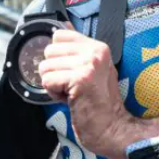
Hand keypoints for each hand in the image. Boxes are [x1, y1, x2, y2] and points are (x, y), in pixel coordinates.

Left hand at [39, 30, 158, 158]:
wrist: (114, 128)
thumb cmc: (100, 103)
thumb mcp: (92, 70)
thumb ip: (77, 52)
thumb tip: (59, 30)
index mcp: (98, 47)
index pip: (59, 35)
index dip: (58, 56)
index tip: (71, 72)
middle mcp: (95, 52)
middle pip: (49, 51)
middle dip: (54, 72)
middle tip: (72, 86)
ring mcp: (88, 65)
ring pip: (45, 67)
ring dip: (54, 85)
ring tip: (72, 93)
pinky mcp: (80, 79)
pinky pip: (47, 81)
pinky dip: (54, 95)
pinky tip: (70, 100)